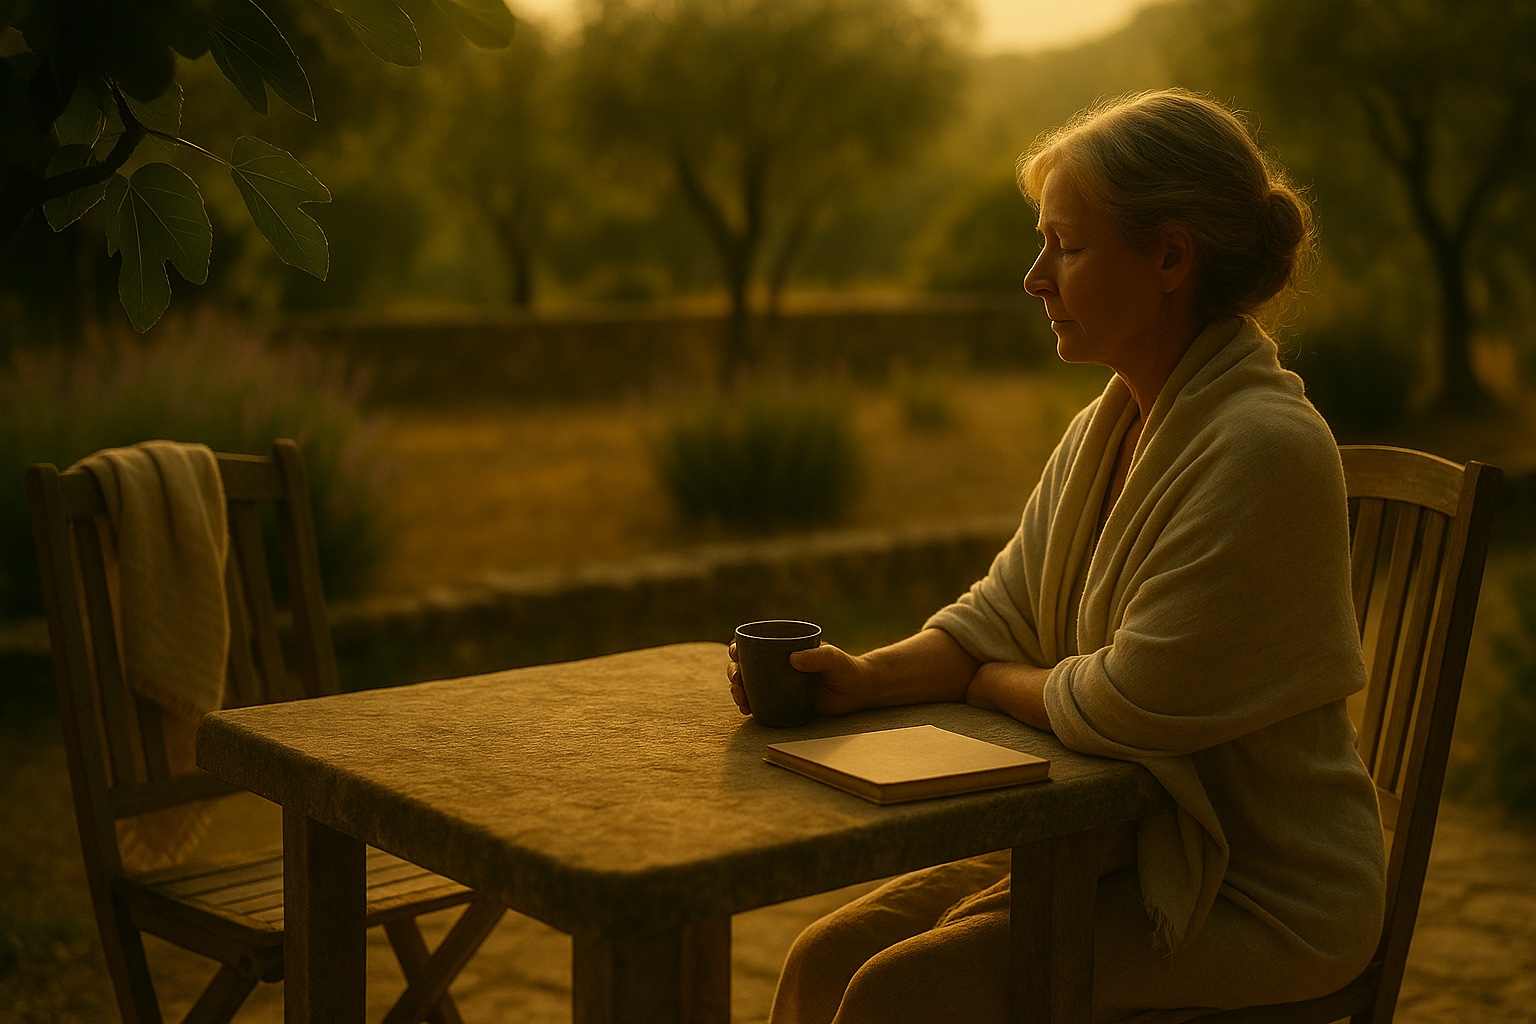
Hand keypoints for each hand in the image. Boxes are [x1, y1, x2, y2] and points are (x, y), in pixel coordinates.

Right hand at [726, 641, 875, 716]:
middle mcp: (778, 665)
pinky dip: (751, 706)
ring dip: (738, 691)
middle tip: (736, 681)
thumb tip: (793, 658)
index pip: (756, 644)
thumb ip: (816, 657)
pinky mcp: (784, 703)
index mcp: (785, 648)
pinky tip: (747, 711)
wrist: (858, 690)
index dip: (739, 648)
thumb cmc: (846, 668)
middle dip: (734, 672)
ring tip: (740, 699)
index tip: (735, 653)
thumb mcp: (832, 658)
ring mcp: (779, 685)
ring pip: (750, 686)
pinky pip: (762, 704)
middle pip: (746, 666)